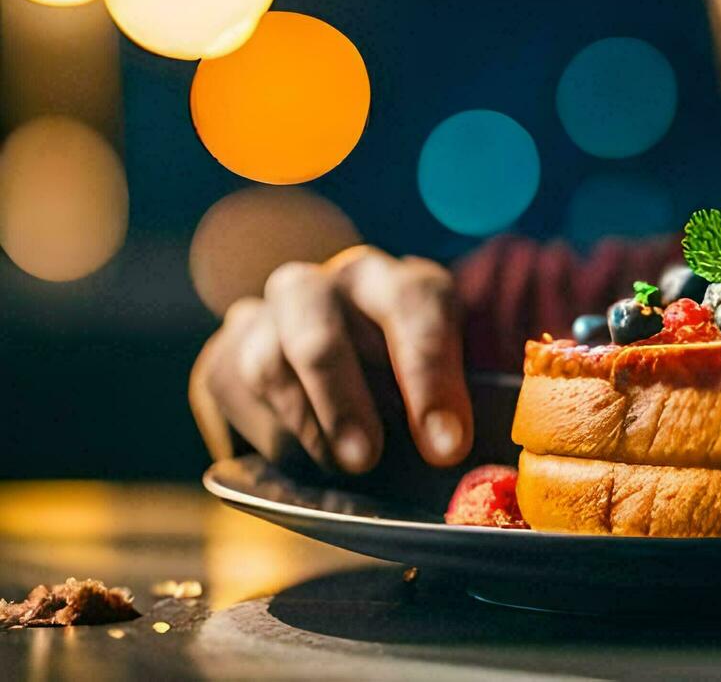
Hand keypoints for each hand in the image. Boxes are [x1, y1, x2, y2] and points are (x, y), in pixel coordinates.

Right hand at [189, 246, 472, 472]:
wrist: (338, 365)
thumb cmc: (411, 381)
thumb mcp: (447, 382)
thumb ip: (453, 413)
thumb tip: (460, 464)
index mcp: (402, 284)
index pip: (414, 308)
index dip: (431, 377)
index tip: (446, 445)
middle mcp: (334, 286)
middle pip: (319, 335)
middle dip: (343, 404)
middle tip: (367, 460)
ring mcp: (274, 315)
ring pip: (270, 366)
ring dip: (307, 428)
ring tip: (346, 467)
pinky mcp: (229, 352)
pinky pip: (238, 398)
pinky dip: (277, 437)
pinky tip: (312, 455)